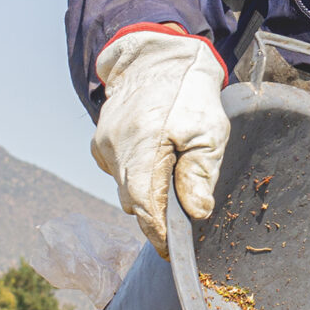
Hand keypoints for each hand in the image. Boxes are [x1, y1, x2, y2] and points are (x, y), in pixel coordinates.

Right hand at [90, 29, 228, 258]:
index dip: (157, 233)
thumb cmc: (189, 94)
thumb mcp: (209, 130)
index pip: (145, 206)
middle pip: (133, 202)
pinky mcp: (100, 142)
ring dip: (147, 193)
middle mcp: (115, 148)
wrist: (158, 57)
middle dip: (155, 216)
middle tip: (180, 222)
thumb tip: (197, 212)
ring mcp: (103, 145)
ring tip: (171, 178)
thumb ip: (200, 172)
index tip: (169, 251)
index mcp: (142, 145)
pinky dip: (136, 176)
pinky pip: (119, 172)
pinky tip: (155, 159)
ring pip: (125, 188)